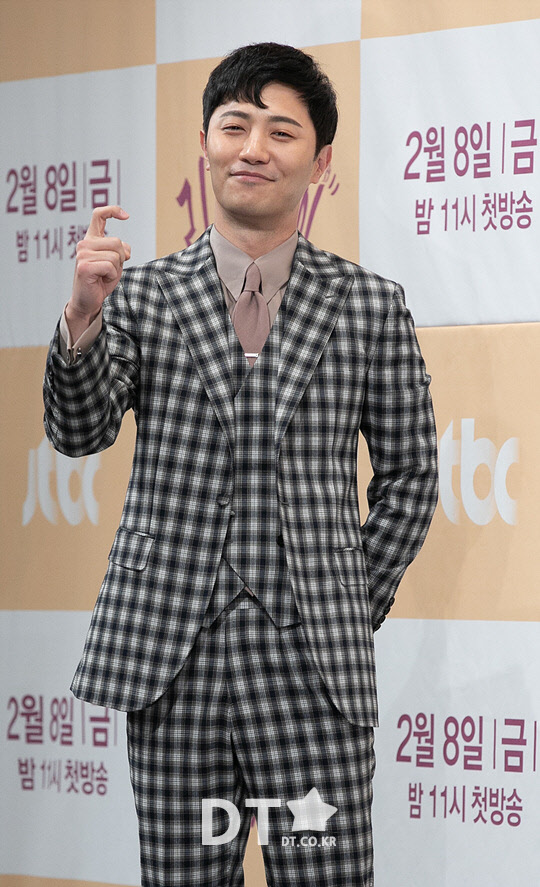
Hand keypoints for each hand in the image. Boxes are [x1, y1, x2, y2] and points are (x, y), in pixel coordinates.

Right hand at [65, 205, 130, 337]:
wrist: (87, 301)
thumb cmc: (100, 281)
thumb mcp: (115, 263)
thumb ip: (120, 251)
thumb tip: (125, 249)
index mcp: (91, 240)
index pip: (99, 216)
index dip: (113, 211)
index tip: (126, 216)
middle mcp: (84, 244)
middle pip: (117, 242)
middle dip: (120, 259)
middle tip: (109, 271)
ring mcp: (82, 254)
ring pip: (115, 256)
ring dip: (116, 270)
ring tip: (104, 276)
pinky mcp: (84, 266)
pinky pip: (110, 266)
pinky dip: (111, 276)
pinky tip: (101, 280)